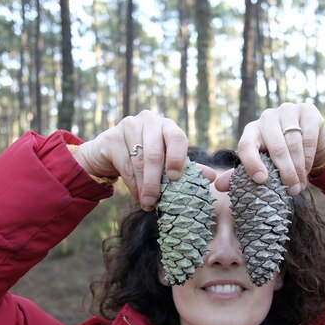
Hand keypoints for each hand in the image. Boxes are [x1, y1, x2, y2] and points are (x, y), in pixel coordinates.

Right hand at [73, 110, 215, 210]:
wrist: (112, 152)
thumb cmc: (147, 157)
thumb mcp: (168, 162)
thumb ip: (188, 168)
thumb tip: (212, 177)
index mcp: (167, 126)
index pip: (177, 137)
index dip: (177, 158)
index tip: (175, 177)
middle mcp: (149, 121)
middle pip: (154, 153)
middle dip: (155, 181)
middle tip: (154, 201)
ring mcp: (128, 126)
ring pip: (138, 162)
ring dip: (143, 186)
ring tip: (147, 203)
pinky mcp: (111, 138)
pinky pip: (124, 165)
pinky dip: (132, 184)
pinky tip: (137, 195)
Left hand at [216, 102, 324, 194]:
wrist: (308, 140)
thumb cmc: (278, 156)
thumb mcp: (261, 164)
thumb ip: (241, 175)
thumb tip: (219, 186)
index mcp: (251, 130)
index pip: (246, 146)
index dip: (251, 163)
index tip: (261, 180)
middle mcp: (267, 117)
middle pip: (274, 146)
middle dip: (284, 172)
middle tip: (291, 191)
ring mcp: (288, 111)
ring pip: (293, 143)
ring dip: (298, 168)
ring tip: (300, 185)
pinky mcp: (307, 111)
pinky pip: (308, 137)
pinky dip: (309, 157)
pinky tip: (307, 169)